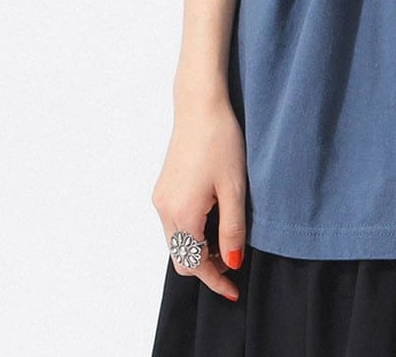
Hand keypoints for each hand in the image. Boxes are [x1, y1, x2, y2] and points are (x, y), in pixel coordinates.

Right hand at [151, 89, 248, 301]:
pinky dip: (191, 232)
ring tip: (227, 239)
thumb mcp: (235, 187)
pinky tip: (213, 218)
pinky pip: (173, 223)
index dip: (215, 280)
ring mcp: (160, 198)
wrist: (200, 105)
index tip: (233, 289)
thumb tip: (231, 262)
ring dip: (198, 249)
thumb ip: (232, 229)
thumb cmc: (221, 141)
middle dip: (206, 267)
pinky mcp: (163, 188)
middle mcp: (164, 210)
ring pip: (176, 241)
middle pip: (181, 258)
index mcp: (182, 214)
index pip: (194, 264)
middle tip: (233, 262)